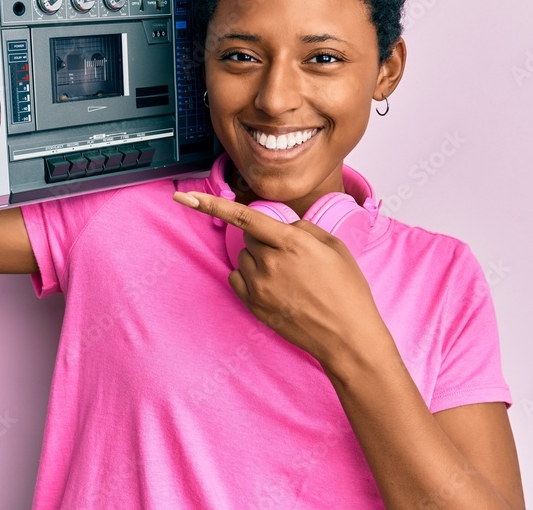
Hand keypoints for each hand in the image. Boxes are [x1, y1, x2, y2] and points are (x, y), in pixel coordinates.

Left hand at [173, 191, 390, 367]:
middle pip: (249, 237)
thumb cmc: (347, 290)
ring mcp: (259, 286)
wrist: (347, 336)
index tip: (185, 196)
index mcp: (291, 242)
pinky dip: (251, 277)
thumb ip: (303, 229)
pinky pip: (238, 278)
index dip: (211, 204)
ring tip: (289, 277)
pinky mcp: (253, 305)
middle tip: (293, 258)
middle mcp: (270, 262)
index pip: (244, 216)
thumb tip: (282, 226)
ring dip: (259, 259)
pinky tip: (275, 287)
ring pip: (244, 258)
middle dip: (265, 240)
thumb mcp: (334, 247)